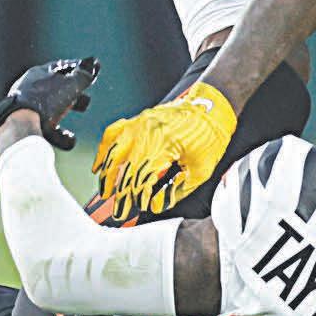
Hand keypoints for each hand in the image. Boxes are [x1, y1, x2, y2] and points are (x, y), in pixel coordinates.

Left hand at [0, 57, 99, 149]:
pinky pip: (46, 129)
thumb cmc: (45, 100)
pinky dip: (60, 134)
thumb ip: (83, 76)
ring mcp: (26, 108)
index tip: (90, 73)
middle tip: (86, 100)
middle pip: (56, 89)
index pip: (61, 67)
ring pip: (51, 108)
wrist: (20, 124)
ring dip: (66, 112)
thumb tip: (93, 64)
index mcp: (38, 74)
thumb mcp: (70, 85)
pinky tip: (71, 140)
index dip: (78, 70)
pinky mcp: (24, 127)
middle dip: (73, 94)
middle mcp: (30, 89)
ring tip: (79, 116)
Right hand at [91, 80, 237, 217]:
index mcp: (164, 144)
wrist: (215, 106)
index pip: (142, 177)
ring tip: (105, 191)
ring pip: (114, 151)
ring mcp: (140, 123)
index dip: (138, 196)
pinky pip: (113, 133)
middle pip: (126, 167)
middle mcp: (148, 132)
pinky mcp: (139, 119)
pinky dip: (104, 150)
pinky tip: (100, 164)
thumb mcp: (202, 170)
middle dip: (121, 192)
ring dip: (107, 174)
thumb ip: (179, 190)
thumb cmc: (211, 135)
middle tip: (119, 210)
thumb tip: (159, 204)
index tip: (139, 208)